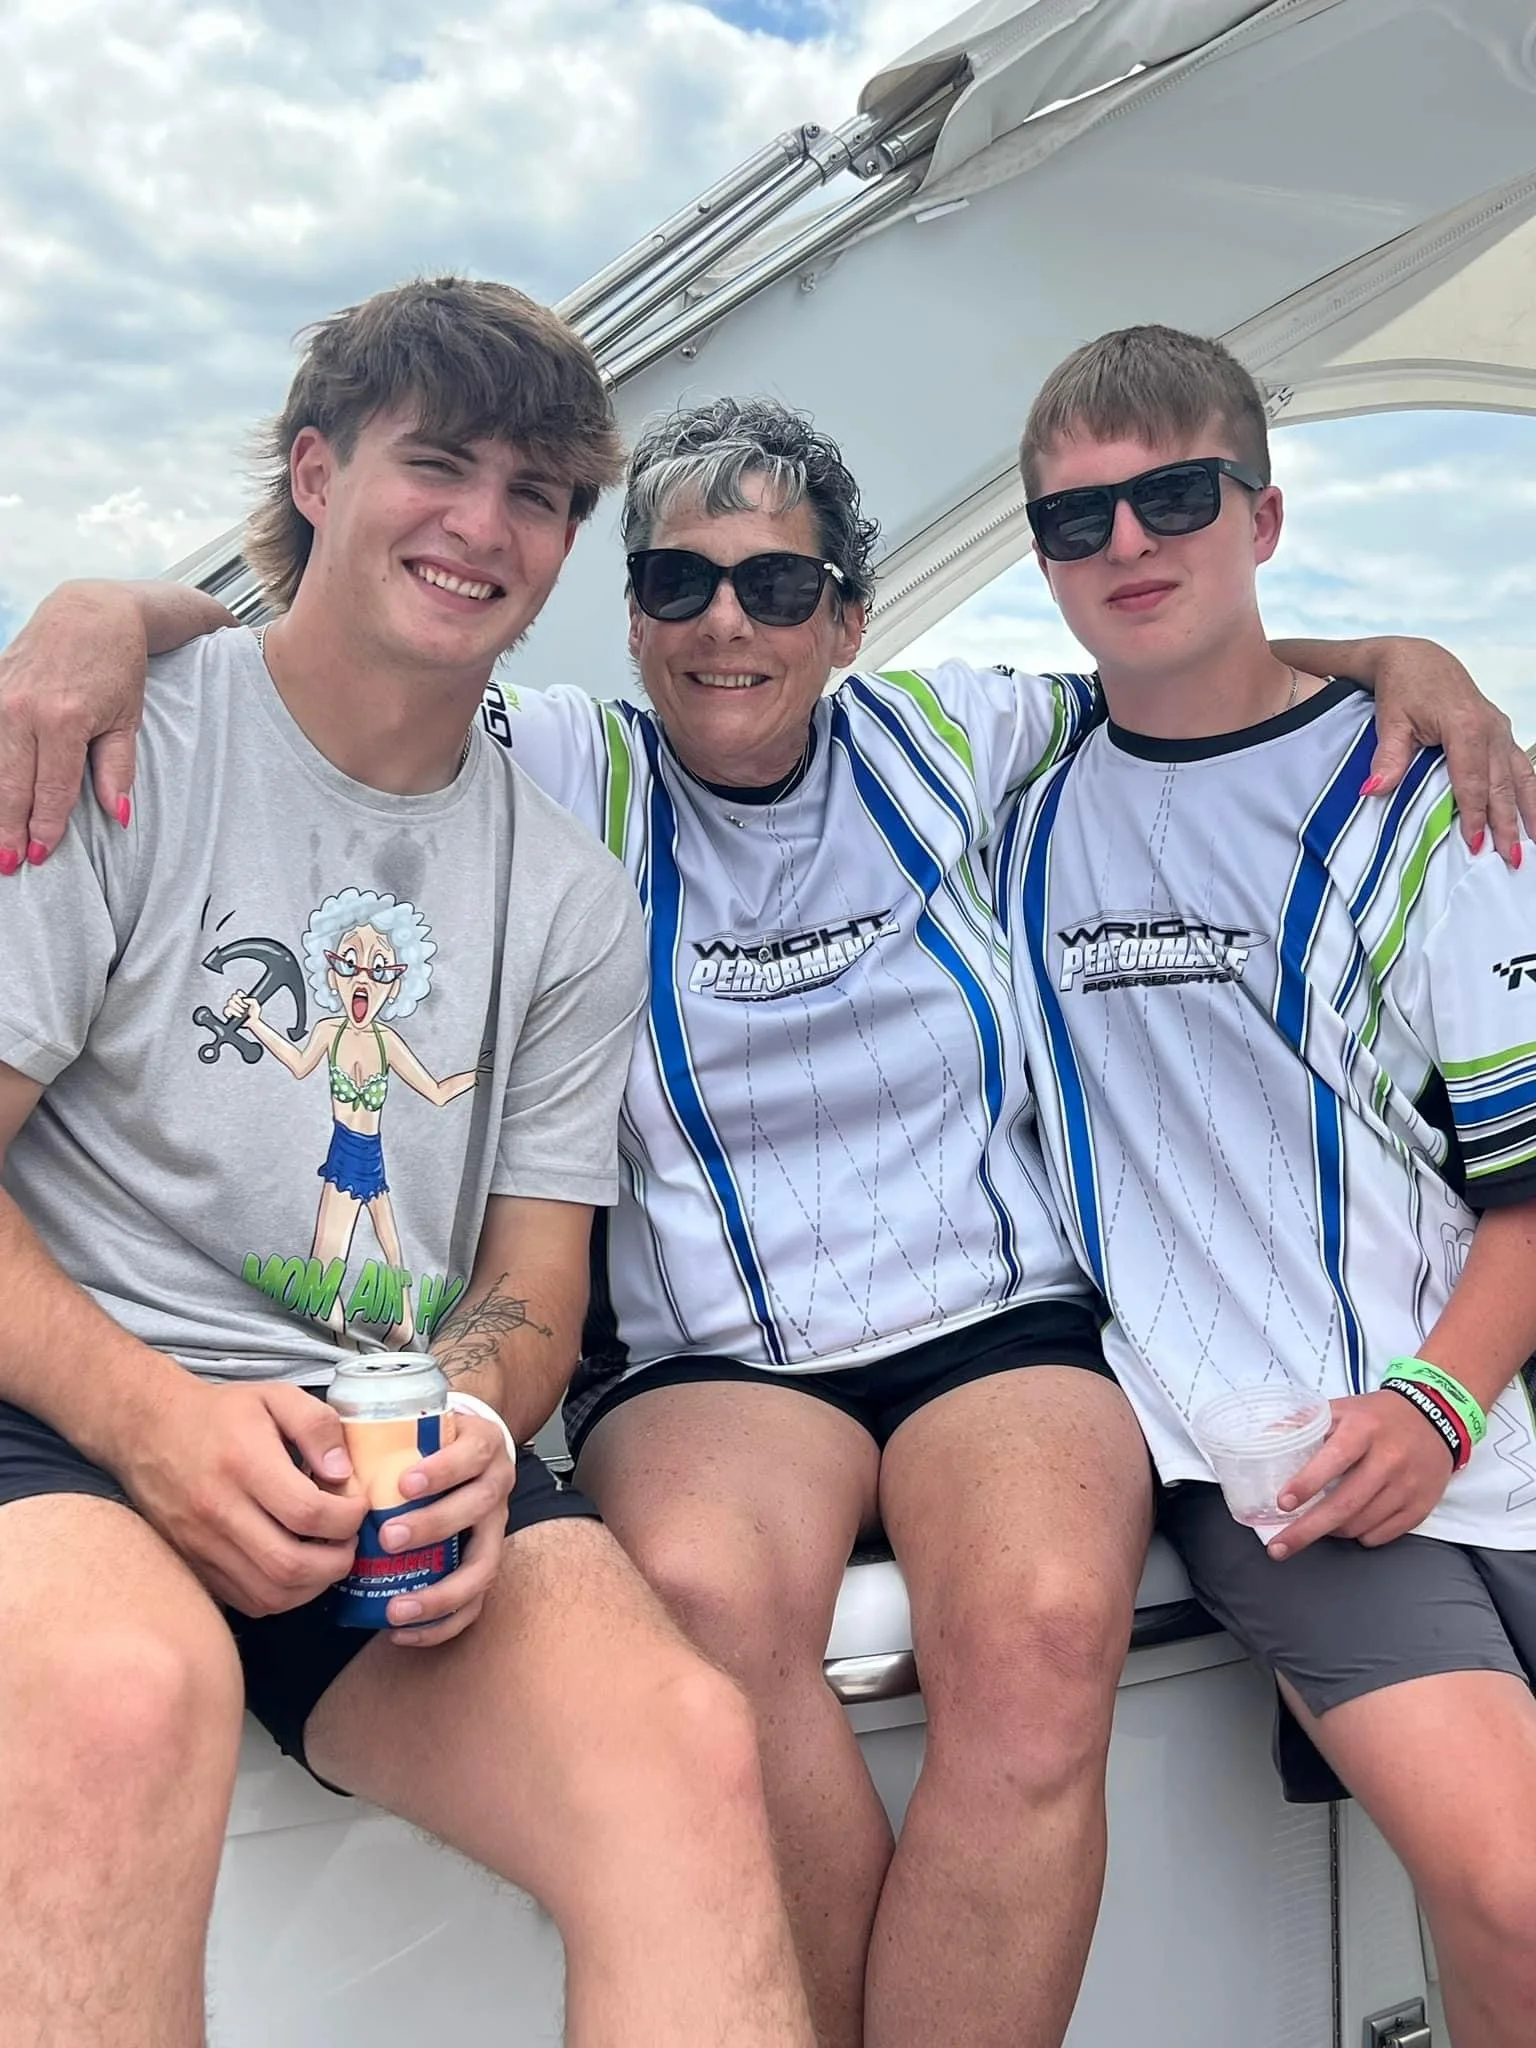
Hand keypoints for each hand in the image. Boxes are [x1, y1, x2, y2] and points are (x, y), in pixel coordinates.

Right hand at [0, 582, 146, 869]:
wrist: (91, 612)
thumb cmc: (117, 667)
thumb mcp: (127, 719)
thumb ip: (117, 769)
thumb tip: (116, 815)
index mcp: (64, 720)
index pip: (51, 789)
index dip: (44, 827)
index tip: (38, 856)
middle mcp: (24, 709)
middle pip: (12, 783)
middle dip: (8, 828)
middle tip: (7, 864)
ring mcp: (0, 696)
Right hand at [118, 1377, 367, 1614]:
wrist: (148, 1430)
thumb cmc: (220, 1413)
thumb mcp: (276, 1397)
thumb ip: (317, 1425)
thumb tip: (342, 1473)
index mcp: (244, 1463)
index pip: (308, 1512)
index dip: (347, 1517)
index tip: (357, 1505)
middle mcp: (219, 1510)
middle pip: (289, 1564)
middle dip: (337, 1561)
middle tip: (349, 1540)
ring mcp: (202, 1545)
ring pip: (269, 1593)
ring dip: (312, 1585)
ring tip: (327, 1556)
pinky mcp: (194, 1565)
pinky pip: (246, 1600)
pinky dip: (282, 1595)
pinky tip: (296, 1568)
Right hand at [224, 989, 259, 1024]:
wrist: (252, 1023)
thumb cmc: (254, 1014)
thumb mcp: (256, 1006)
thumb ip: (252, 1000)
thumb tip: (244, 999)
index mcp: (242, 998)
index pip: (238, 992)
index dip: (241, 995)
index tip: (245, 1000)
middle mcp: (236, 1001)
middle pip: (233, 996)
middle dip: (240, 1002)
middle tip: (245, 1007)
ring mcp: (232, 1007)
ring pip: (230, 1002)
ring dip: (237, 1007)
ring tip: (242, 1012)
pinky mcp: (228, 1013)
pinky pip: (226, 1009)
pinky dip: (233, 1012)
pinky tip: (238, 1015)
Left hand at [373, 1412, 517, 1647]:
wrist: (467, 1449)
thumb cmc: (428, 1441)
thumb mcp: (415, 1423)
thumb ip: (378, 1436)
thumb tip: (325, 1461)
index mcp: (481, 1446)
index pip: (472, 1454)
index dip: (443, 1470)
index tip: (404, 1483)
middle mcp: (496, 1487)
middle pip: (477, 1508)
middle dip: (434, 1525)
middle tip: (389, 1538)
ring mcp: (495, 1530)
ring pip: (483, 1566)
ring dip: (441, 1592)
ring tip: (397, 1607)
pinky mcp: (485, 1564)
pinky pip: (475, 1604)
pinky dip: (441, 1623)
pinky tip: (402, 1631)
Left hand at [1265, 1391, 1455, 1558]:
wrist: (1436, 1417)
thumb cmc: (1378, 1416)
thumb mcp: (1342, 1409)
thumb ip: (1305, 1423)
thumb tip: (1268, 1438)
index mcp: (1364, 1429)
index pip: (1334, 1459)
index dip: (1307, 1483)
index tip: (1283, 1503)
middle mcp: (1390, 1458)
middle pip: (1345, 1504)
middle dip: (1307, 1529)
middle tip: (1278, 1547)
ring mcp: (1408, 1485)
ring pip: (1361, 1524)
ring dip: (1332, 1531)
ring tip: (1316, 1525)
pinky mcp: (1421, 1506)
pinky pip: (1383, 1535)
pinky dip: (1360, 1535)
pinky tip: (1349, 1525)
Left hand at [1363, 636, 1535, 864]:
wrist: (1416, 658)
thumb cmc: (1401, 687)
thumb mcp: (1389, 720)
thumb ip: (1387, 757)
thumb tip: (1374, 790)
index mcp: (1464, 726)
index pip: (1472, 780)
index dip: (1475, 815)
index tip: (1477, 845)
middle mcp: (1490, 728)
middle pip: (1502, 785)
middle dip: (1508, 824)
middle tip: (1511, 859)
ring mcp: (1499, 729)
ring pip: (1520, 777)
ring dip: (1529, 811)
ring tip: (1533, 844)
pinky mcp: (1501, 731)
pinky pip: (1520, 766)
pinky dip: (1528, 792)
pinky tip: (1533, 815)